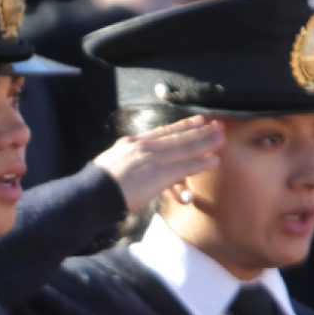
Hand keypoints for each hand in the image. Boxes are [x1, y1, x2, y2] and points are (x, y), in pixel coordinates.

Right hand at [90, 115, 224, 210]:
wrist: (92, 193)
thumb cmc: (96, 186)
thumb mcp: (111, 166)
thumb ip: (127, 163)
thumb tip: (136, 170)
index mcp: (131, 144)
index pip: (162, 132)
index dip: (181, 126)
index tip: (196, 121)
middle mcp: (144, 147)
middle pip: (177, 136)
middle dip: (199, 131)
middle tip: (216, 125)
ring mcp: (152, 159)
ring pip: (185, 148)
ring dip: (205, 143)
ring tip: (221, 138)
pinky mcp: (159, 174)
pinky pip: (185, 166)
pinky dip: (201, 163)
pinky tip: (213, 160)